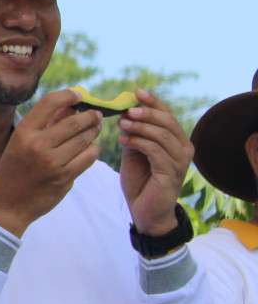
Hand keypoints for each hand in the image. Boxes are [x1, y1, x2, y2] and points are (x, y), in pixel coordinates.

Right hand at [0, 89, 100, 236]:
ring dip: (93, 132)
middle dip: (90, 116)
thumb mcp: (22, 143)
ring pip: (85, 139)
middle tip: (96, 115)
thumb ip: (47, 124)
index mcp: (24, 133)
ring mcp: (52, 163)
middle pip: (74, 121)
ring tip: (94, 129)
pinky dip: (92, 150)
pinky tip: (89, 149)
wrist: (8, 204)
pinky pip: (88, 157)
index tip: (79, 96)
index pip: (50, 103)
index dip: (68, 95)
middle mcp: (37, 145)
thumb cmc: (15, 169)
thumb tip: (72, 105)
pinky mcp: (64, 178)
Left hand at [118, 88, 192, 236]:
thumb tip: (124, 113)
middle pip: (168, 122)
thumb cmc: (140, 181)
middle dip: (147, 112)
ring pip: (162, 135)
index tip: (136, 91)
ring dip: (140, 126)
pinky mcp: (171, 173)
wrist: (145, 212)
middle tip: (127, 109)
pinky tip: (123, 139)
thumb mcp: (134, 153)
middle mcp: (183, 148)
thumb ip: (134, 134)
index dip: (153, 102)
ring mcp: (180, 161)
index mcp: (176, 141)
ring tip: (121, 124)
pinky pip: (156, 151)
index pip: (167, 115)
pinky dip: (139, 142)